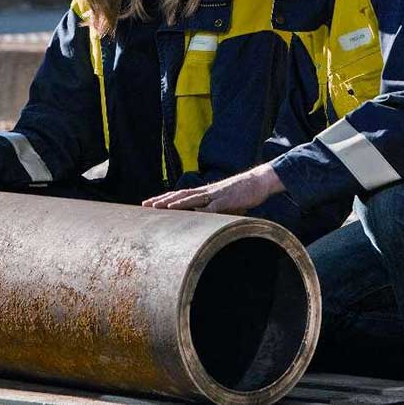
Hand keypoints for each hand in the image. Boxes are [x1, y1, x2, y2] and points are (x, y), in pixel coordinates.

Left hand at [141, 164, 284, 214]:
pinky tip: (189, 213)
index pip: (179, 196)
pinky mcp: (226, 200)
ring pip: (190, 199)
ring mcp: (214, 195)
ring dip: (174, 203)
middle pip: (179, 196)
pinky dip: (199, 209)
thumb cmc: (242, 195)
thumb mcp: (224, 205)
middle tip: (145, 205)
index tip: (149, 204)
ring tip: (159, 206)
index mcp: (204, 194)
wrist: (258, 182)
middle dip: (161, 200)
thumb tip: (204, 223)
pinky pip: (210, 206)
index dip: (164, 199)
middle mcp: (205, 192)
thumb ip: (213, 212)